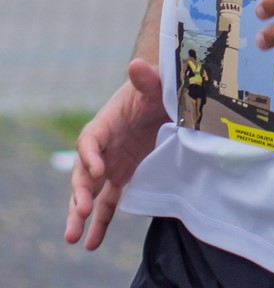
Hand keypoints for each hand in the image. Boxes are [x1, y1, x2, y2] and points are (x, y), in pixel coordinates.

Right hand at [64, 58, 167, 250]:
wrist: (166, 100)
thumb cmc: (158, 89)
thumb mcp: (156, 83)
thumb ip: (146, 78)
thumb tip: (136, 64)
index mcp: (106, 122)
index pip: (90, 140)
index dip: (90, 155)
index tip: (98, 171)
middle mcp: (103, 146)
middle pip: (82, 171)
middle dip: (79, 191)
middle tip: (82, 210)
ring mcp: (110, 163)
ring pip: (89, 192)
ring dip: (79, 212)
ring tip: (73, 237)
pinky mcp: (121, 176)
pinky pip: (107, 202)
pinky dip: (99, 222)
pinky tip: (91, 243)